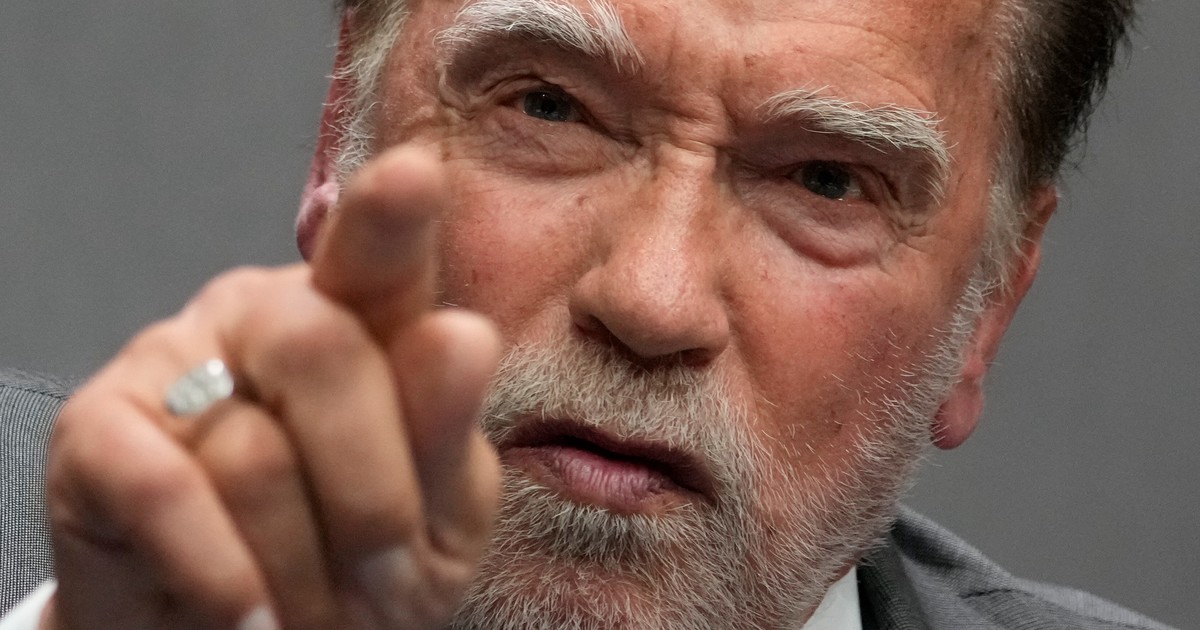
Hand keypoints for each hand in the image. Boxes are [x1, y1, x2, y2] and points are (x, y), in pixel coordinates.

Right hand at [42, 147, 502, 629]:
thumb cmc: (360, 568)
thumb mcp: (437, 516)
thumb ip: (447, 430)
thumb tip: (459, 334)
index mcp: (362, 318)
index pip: (381, 259)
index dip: (391, 220)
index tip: (413, 177)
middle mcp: (265, 315)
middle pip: (327, 354)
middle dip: (371, 501)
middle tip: (380, 580)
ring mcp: (174, 359)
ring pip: (252, 450)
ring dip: (300, 566)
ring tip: (304, 601)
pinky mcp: (97, 429)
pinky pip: (167, 493)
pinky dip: (219, 575)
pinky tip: (242, 614)